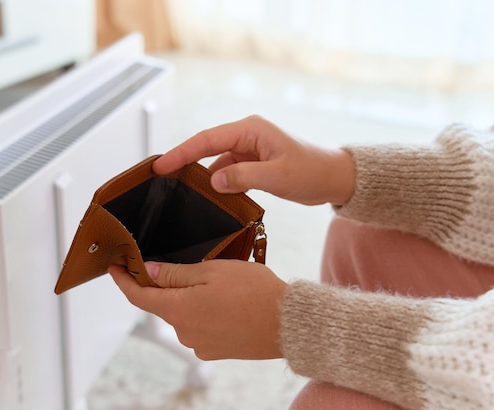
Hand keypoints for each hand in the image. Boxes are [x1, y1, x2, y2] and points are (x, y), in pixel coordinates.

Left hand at [109, 260, 286, 359]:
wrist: (287, 324)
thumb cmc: (253, 292)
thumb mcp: (211, 271)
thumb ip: (174, 273)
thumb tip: (148, 271)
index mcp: (177, 309)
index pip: (138, 296)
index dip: (123, 280)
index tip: (115, 268)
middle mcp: (183, 331)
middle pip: (164, 304)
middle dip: (171, 285)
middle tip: (196, 267)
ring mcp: (199, 344)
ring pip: (184, 315)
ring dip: (192, 300)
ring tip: (222, 287)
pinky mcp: (215, 351)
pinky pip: (200, 328)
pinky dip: (206, 314)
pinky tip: (227, 305)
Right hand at [153, 115, 354, 205]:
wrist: (334, 178)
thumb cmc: (312, 171)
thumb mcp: (278, 175)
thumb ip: (244, 177)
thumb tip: (213, 181)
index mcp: (251, 130)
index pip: (207, 139)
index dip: (182, 152)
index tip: (161, 164)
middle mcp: (247, 136)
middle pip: (206, 147)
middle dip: (183, 160)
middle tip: (159, 176)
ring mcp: (249, 150)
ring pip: (215, 161)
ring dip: (201, 175)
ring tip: (178, 189)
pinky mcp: (252, 163)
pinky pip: (227, 172)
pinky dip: (217, 183)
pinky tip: (208, 196)